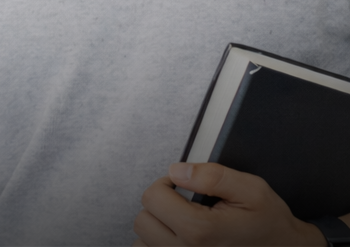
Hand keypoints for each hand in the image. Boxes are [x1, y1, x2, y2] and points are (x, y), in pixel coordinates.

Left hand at [132, 163, 325, 245]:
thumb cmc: (269, 223)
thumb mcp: (251, 190)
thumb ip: (212, 175)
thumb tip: (177, 172)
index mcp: (200, 231)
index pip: (152, 198)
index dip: (166, 184)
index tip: (184, 187)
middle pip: (143, 220)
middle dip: (160, 206)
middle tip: (185, 206)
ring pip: (142, 242)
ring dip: (157, 229)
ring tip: (183, 225)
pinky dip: (158, 245)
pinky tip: (178, 239)